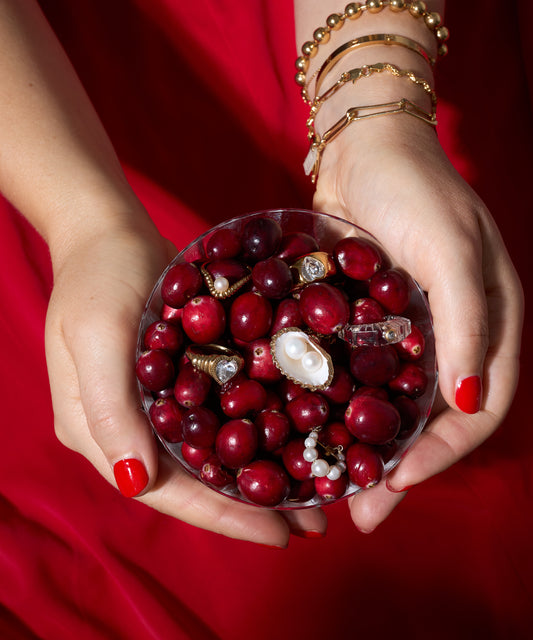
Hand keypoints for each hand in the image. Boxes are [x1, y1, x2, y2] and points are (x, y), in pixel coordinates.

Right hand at [44, 216, 326, 545]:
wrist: (109, 231)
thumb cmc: (96, 277)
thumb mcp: (94, 333)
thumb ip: (107, 405)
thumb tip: (133, 481)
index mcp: (100, 431)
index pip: (162, 491)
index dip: (219, 517)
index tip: (277, 534)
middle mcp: (131, 429)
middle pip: (193, 482)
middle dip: (250, 506)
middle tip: (311, 523)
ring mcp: (157, 405)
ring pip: (212, 455)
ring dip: (259, 475)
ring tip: (313, 493)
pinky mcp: (181, 380)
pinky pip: (220, 417)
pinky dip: (255, 433)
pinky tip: (294, 437)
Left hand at [313, 115, 523, 531]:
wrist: (366, 147)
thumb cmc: (417, 191)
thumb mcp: (452, 251)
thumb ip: (467, 324)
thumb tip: (469, 402)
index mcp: (488, 324)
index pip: (479, 408)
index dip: (444, 453)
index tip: (398, 484)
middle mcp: (448, 335)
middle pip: (431, 419)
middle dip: (399, 466)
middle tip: (360, 509)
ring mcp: (404, 329)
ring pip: (391, 404)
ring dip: (366, 445)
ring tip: (332, 481)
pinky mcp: (364, 320)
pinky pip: (356, 373)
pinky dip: (339, 404)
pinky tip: (308, 428)